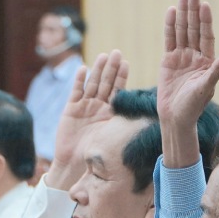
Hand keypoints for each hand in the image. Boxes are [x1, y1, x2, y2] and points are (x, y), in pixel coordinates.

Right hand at [48, 51, 128, 189]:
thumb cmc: (97, 154)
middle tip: (117, 53)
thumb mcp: (114, 137)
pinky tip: (84, 69)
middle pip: (105, 83)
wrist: (76, 164)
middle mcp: (98, 107)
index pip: (117, 90)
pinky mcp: (71, 109)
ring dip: (97, 70)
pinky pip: (76, 92)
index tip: (126, 63)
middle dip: (111, 68)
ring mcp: (84, 107)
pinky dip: (79, 81)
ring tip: (103, 56)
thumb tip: (148, 116)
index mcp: (110, 112)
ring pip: (92, 84)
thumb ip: (125, 124)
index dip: (121, 77)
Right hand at [158, 0, 218, 167]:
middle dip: (193, 11)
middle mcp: (195, 56)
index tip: (205, 5)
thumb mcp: (206, 88)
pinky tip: (170, 12)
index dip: (205, 20)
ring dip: (182, 14)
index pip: (206, 36)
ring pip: (181, 31)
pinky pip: (169, 40)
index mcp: (207, 61)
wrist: (175, 118)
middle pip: (194, 29)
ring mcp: (181, 57)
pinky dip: (170, 26)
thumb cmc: (193, 106)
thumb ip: (216, 71)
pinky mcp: (168, 61)